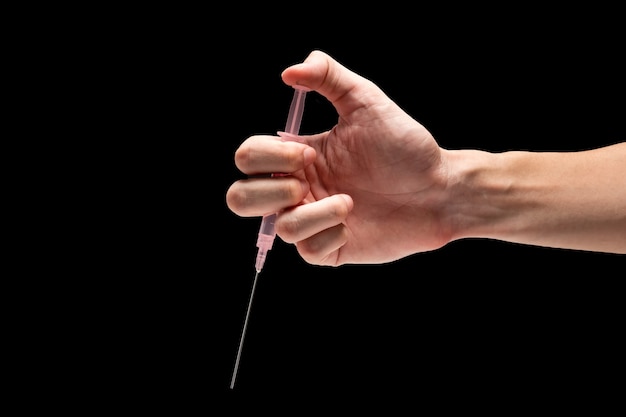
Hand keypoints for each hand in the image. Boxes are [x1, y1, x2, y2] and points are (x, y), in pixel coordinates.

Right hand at [227, 50, 452, 264]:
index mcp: (298, 156)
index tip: (309, 150)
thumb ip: (328, 76)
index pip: (248, 158)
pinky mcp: (331, 249)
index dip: (266, 156)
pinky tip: (353, 225)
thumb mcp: (366, 101)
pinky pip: (307, 252)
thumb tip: (288, 71)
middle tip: (306, 183)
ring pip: (278, 229)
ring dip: (313, 214)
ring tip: (349, 203)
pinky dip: (329, 237)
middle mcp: (300, 189)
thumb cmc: (404, 146)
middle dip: (270, 190)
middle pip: (240, 199)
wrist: (440, 188)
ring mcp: (314, 220)